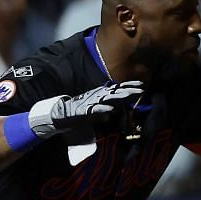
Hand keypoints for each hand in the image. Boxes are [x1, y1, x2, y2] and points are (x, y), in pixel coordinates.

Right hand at [28, 80, 145, 142]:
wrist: (59, 114)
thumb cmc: (79, 112)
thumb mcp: (96, 110)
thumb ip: (106, 109)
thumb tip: (115, 111)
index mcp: (101, 96)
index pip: (117, 90)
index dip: (128, 86)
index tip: (141, 84)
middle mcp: (97, 97)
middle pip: (115, 93)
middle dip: (128, 91)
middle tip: (141, 90)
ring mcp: (90, 103)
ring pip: (107, 99)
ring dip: (119, 97)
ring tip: (130, 96)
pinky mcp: (83, 111)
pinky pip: (94, 110)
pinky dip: (102, 109)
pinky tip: (110, 109)